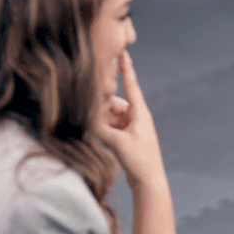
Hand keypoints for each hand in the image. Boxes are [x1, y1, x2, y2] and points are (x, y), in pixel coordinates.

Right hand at [96, 51, 166, 188]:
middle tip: (95, 124)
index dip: (126, 69)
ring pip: (109, 117)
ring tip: (102, 139)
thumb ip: (100, 128)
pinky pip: (110, 128)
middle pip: (112, 104)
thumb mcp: (118, 142)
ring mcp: (131, 127)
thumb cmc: (139, 160)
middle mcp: (136, 117)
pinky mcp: (126, 137)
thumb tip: (85, 119)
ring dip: (101, 125)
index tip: (124, 52)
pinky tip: (104, 144)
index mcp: (140, 113)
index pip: (131, 85)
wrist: (148, 181)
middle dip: (101, 111)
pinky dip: (104, 133)